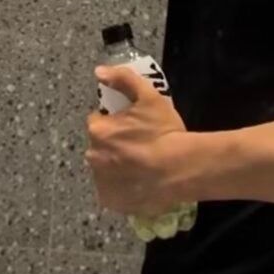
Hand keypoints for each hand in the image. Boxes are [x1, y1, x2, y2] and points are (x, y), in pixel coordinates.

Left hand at [85, 65, 188, 216]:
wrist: (179, 168)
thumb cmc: (163, 131)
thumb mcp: (148, 96)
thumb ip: (123, 79)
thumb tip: (100, 71)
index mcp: (98, 130)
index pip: (98, 121)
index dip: (114, 122)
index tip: (132, 125)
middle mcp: (93, 156)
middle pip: (100, 146)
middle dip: (114, 144)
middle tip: (139, 145)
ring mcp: (101, 182)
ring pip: (105, 169)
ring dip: (116, 166)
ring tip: (142, 165)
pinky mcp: (111, 202)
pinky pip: (113, 191)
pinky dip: (122, 187)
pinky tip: (140, 182)